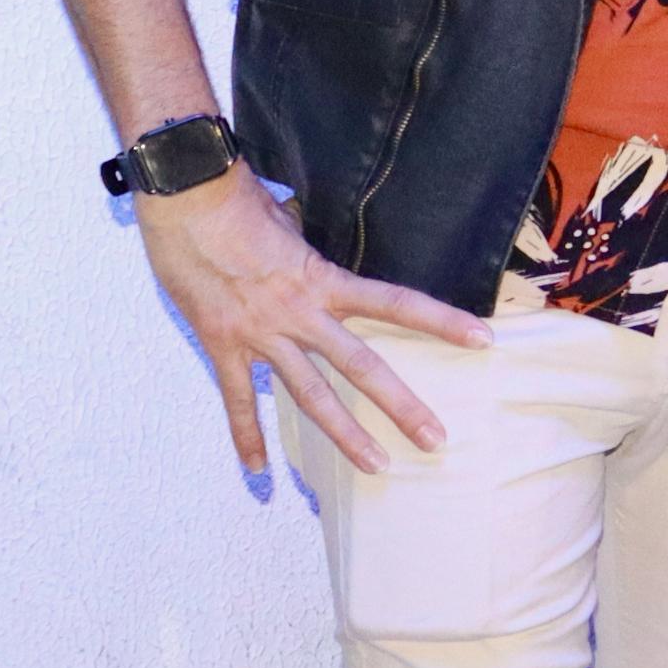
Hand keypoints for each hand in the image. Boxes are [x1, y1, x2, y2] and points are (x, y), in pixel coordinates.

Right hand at [138, 167, 489, 474]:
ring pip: (310, 395)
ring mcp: (261, 333)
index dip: (442, 322)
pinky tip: (259, 471)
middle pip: (362, 366)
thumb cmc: (239, 200)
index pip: (397, 303)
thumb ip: (311, 260)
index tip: (483, 341)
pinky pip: (238, 398)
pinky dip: (247, 435)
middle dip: (401, 406)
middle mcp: (299, 312)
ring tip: (376, 466)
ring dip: (344, 434)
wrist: (184, 196)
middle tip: (436, 440)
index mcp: (324, 280)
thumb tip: (318, 268)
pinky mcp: (221, 344)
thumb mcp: (292, 226)